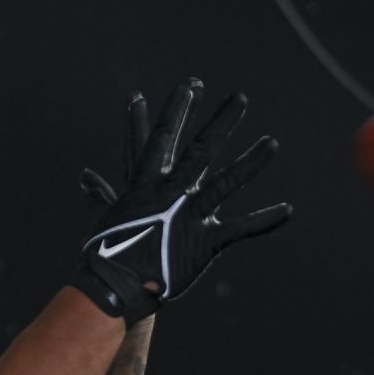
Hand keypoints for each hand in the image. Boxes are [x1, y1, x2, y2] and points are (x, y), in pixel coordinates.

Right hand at [72, 78, 292, 324]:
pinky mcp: (207, 241)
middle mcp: (173, 192)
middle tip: (241, 98)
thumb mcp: (105, 216)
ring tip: (273, 143)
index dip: (176, 112)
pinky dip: (265, 220)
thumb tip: (86, 177)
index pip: (161, 139)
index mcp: (147, 184)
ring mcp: (192, 214)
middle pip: (201, 150)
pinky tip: (288, 209)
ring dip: (252, 162)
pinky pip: (241, 228)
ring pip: (228, 181)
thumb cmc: (106, 253)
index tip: (188, 89)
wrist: (117, 285)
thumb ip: (101, 194)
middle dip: (222, 122)